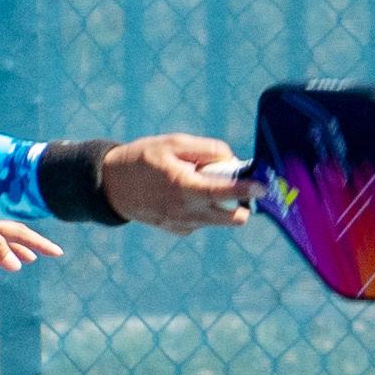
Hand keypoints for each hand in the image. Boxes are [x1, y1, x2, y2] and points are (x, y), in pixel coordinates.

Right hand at [99, 131, 252, 233]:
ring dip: (221, 204)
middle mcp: (187, 212)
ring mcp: (184, 225)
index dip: (248, 190)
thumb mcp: (174, 143)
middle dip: (242, 203)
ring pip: (220, 220)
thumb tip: (232, 160)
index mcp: (185, 188)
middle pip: (234, 218)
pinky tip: (185, 195)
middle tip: (233, 183)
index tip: (263, 186)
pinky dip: (204, 209)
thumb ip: (207, 150)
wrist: (112, 186)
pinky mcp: (180, 231)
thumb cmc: (144, 159)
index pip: (226, 193)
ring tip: (198, 183)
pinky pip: (204, 221)